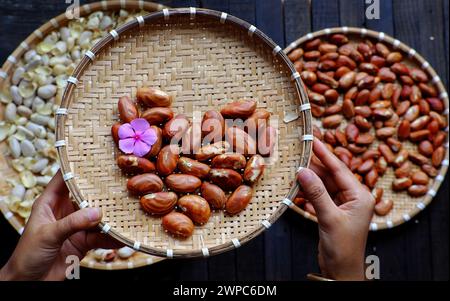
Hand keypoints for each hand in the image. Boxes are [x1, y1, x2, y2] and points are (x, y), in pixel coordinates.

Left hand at [0, 170, 120, 280]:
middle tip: (120, 181)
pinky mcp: (85, 241)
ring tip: (127, 208)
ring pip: (98, 215)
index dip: (77, 166)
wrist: (29, 283)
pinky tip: (123, 233)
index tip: (95, 156)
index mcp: (50, 202)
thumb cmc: (27, 255)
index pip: (64, 177)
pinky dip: (113, 235)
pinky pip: (102, 236)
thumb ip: (72, 223)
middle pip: (87, 195)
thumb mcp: (48, 234)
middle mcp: (66, 210)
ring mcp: (77, 226)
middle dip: (102, 190)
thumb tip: (97, 212)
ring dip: (111, 215)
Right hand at [297, 138, 374, 280]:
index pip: (340, 169)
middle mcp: (353, 197)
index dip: (325, 154)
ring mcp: (343, 204)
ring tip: (295, 164)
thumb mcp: (329, 218)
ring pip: (324, 184)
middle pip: (331, 174)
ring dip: (310, 177)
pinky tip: (298, 184)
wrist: (341, 271)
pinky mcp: (333, 211)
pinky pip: (320, 195)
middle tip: (299, 149)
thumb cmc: (343, 248)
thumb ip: (316, 193)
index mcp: (360, 196)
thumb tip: (303, 171)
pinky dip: (309, 190)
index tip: (313, 140)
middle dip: (315, 163)